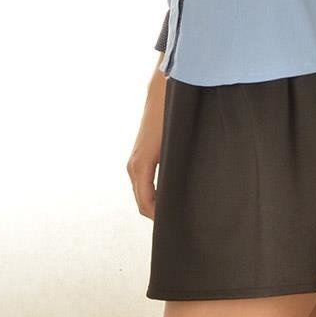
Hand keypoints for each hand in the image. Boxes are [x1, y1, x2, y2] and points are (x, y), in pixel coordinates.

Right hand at [126, 70, 166, 219]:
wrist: (164, 89)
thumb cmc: (172, 114)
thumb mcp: (175, 145)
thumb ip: (174, 170)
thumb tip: (180, 194)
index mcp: (140, 166)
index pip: (146, 204)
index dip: (159, 219)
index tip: (176, 227)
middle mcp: (134, 165)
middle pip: (143, 202)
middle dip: (159, 214)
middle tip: (181, 224)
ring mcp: (136, 159)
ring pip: (143, 192)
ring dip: (157, 203)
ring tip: (179, 211)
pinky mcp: (142, 154)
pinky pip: (145, 182)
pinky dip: (154, 193)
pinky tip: (172, 193)